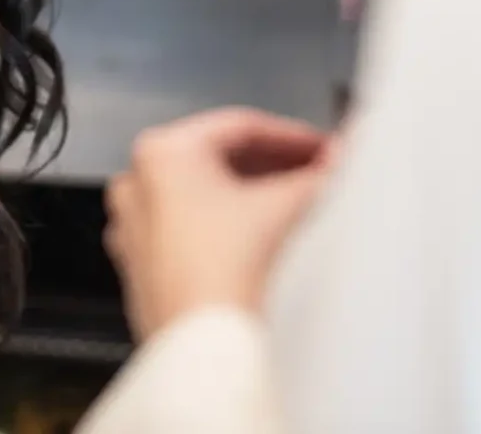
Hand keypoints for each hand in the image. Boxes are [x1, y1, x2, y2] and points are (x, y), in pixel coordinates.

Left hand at [104, 108, 331, 343]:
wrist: (208, 353)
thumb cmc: (228, 278)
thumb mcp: (290, 205)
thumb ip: (323, 171)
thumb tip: (345, 154)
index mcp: (162, 154)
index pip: (241, 127)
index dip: (294, 136)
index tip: (325, 149)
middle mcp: (137, 185)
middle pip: (220, 162)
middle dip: (275, 169)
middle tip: (318, 177)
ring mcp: (135, 230)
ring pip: (206, 200)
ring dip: (253, 201)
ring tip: (298, 211)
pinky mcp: (143, 271)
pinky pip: (191, 235)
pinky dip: (228, 232)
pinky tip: (264, 248)